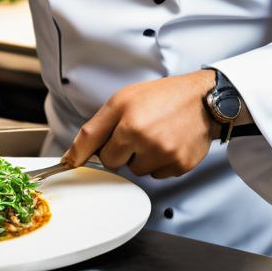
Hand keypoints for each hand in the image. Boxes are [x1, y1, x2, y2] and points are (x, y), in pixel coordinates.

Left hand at [61, 70, 218, 179]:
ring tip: (155, 135)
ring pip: (137, 171)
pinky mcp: (179, 166)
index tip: (69, 164)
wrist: (202, 99)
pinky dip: (159, 163)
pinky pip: (157, 175)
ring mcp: (164, 155)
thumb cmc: (162, 96)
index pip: (96, 149)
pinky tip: (168, 142)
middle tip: (135, 131)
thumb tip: (74, 155)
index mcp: (128, 121)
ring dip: (141, 157)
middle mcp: (145, 139)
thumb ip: (97, 126)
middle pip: (114, 162)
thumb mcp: (123, 99)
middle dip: (120, 150)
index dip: (82, 156)